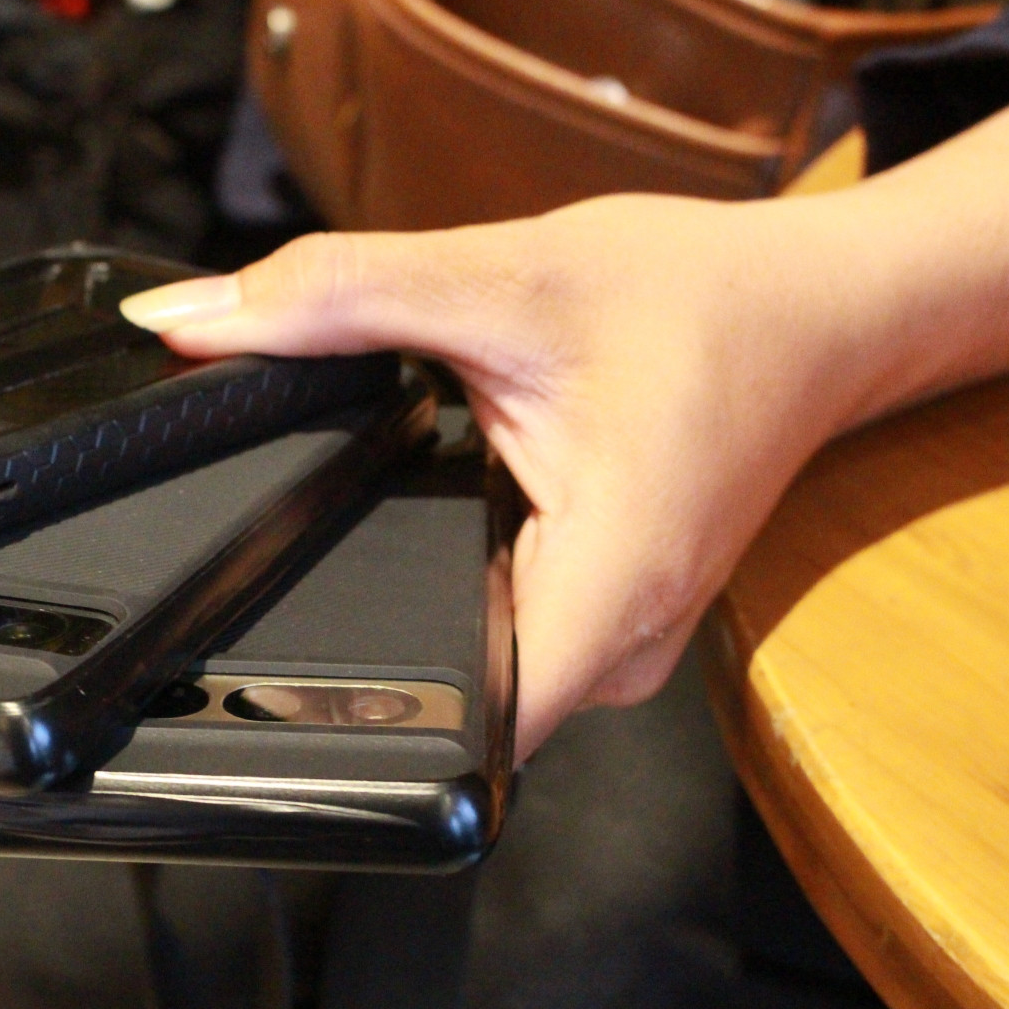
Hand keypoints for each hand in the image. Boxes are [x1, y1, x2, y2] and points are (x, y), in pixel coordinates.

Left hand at [120, 77, 1008, 761]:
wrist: (818, 313)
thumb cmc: (706, 303)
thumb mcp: (508, 276)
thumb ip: (340, 298)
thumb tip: (190, 318)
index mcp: (603, 596)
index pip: (449, 732)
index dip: (345, 708)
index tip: (273, 658)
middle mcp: (611, 654)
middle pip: (438, 697)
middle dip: (364, 621)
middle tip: (334, 515)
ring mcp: (610, 650)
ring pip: (465, 668)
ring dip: (416, 593)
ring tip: (419, 491)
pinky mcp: (601, 624)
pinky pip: (497, 636)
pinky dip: (455, 576)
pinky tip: (456, 503)